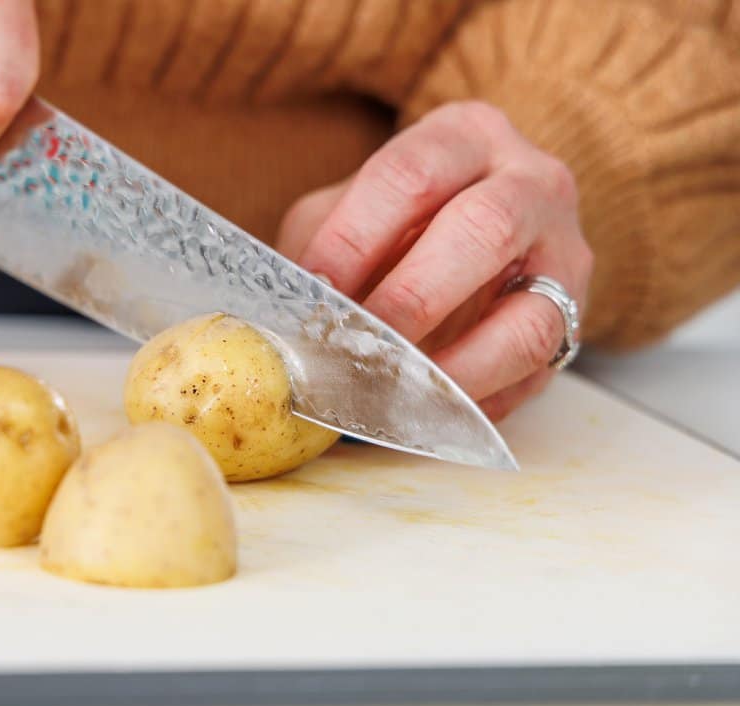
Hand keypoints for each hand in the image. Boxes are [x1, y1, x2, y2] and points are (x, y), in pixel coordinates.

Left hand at [277, 101, 592, 421]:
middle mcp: (531, 181)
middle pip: (483, 230)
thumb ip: (321, 244)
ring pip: (529, 318)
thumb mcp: (350, 208)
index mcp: (464, 136)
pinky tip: (428, 413)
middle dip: (410, 300)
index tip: (313, 291)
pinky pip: (537, 372)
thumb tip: (285, 315)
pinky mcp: (575, 322)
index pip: (410, 174)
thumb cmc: (400, 220)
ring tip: (395, 393)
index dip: (355, 238)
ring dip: (454, 368)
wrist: (485, 229)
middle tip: (356, 346)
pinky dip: (478, 400)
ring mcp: (566, 253)